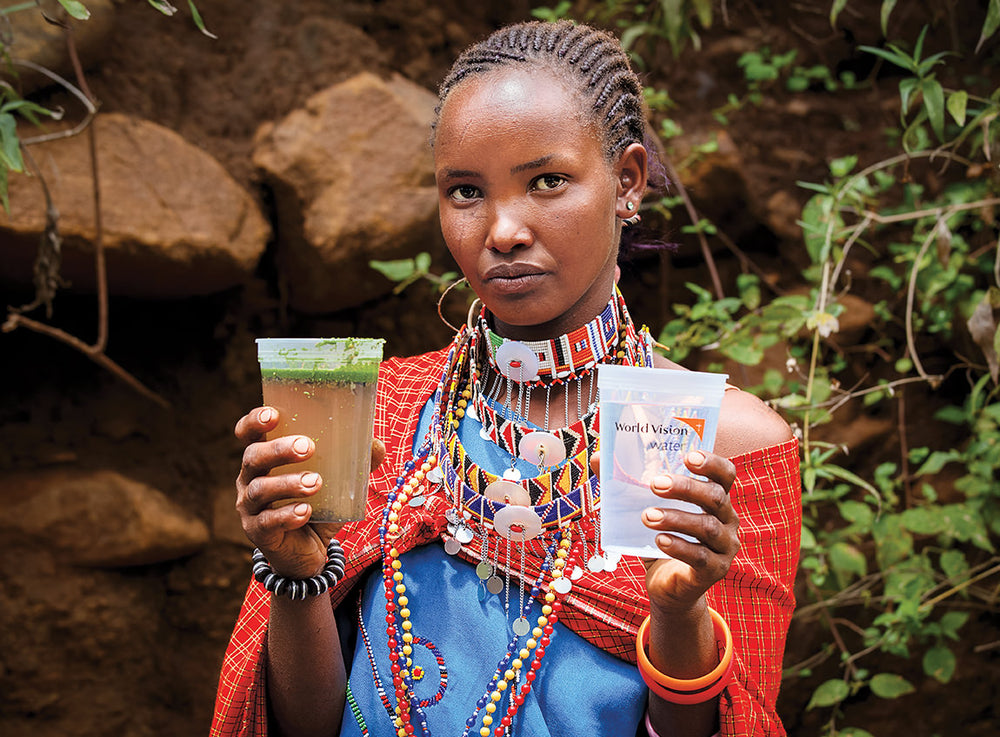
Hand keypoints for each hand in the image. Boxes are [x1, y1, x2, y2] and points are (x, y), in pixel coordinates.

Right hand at [234, 406, 385, 578]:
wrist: (308, 553)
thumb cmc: (318, 506)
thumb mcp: (337, 483)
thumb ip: (355, 463)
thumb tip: (376, 444)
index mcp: (266, 460)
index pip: (249, 434)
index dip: (255, 421)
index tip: (274, 414)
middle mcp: (251, 480)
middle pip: (253, 457)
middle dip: (278, 450)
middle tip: (307, 447)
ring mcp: (250, 508)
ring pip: (260, 490)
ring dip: (288, 483)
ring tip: (315, 483)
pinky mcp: (258, 533)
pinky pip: (267, 522)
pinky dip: (286, 515)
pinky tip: (305, 512)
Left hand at [640, 451, 738, 611]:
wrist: (668, 587)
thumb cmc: (661, 538)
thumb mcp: (645, 509)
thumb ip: (626, 484)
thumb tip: (597, 458)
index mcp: (715, 498)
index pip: (724, 474)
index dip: (711, 463)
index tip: (688, 456)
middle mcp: (728, 520)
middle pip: (715, 497)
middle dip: (685, 487)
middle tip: (655, 484)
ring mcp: (725, 547)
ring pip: (707, 527)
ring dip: (675, 518)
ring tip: (647, 516)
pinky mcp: (715, 570)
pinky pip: (700, 556)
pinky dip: (679, 547)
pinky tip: (659, 541)